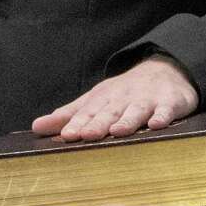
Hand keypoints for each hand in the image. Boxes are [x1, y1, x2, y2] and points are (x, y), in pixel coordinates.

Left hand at [31, 55, 198, 140]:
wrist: (165, 70)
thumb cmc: (124, 93)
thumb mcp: (96, 100)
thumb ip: (68, 115)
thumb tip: (36, 127)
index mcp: (103, 99)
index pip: (88, 112)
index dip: (77, 123)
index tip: (66, 135)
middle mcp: (123, 98)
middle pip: (109, 112)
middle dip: (98, 123)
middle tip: (86, 135)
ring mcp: (147, 100)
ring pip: (136, 111)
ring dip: (127, 120)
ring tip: (118, 131)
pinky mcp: (169, 103)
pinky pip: (166, 110)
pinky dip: (162, 116)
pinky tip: (157, 125)